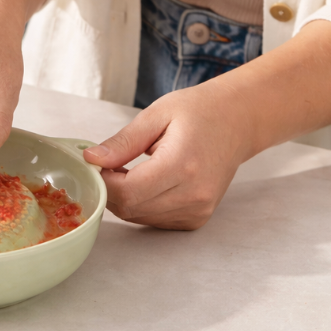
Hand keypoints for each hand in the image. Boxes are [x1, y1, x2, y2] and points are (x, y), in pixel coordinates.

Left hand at [84, 79, 254, 229]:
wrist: (238, 121)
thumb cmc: (199, 111)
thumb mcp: (156, 115)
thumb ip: (123, 142)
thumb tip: (92, 159)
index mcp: (182, 166)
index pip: (127, 192)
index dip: (104, 180)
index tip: (97, 162)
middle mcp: (194, 195)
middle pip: (131, 208)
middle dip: (110, 189)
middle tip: (110, 164)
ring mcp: (198, 210)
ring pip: (140, 217)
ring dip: (125, 198)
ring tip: (129, 170)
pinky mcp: (198, 218)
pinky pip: (155, 220)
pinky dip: (141, 205)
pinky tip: (146, 182)